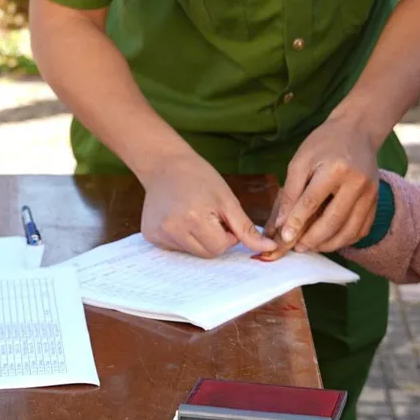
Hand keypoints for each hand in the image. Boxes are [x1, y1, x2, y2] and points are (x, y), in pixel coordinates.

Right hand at [141, 152, 277, 257]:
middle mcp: (172, 230)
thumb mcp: (227, 199)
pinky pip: (175, 248)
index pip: (220, 247)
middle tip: (208, 216)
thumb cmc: (200, 177)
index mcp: (194, 219)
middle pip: (206, 254)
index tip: (221, 217)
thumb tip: (269, 248)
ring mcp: (158, 234)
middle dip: (213, 239)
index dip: (226, 234)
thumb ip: (246, 228)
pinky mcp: (150, 236)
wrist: (165, 164)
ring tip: (192, 215)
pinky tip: (178, 218)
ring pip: (191, 253)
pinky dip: (182, 238)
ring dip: (198, 239)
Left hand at [266, 116, 378, 254]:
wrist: (357, 131)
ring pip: (349, 231)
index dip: (296, 223)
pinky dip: (345, 240)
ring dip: (329, 244)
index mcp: (336, 169)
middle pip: (333, 221)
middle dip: (313, 240)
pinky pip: (361, 229)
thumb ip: (290, 192)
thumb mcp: (300, 161)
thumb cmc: (324, 144)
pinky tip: (330, 241)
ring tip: (311, 247)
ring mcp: (371, 194)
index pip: (312, 202)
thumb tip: (282, 224)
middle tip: (297, 248)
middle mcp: (357, 183)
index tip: (284, 239)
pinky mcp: (376, 201)